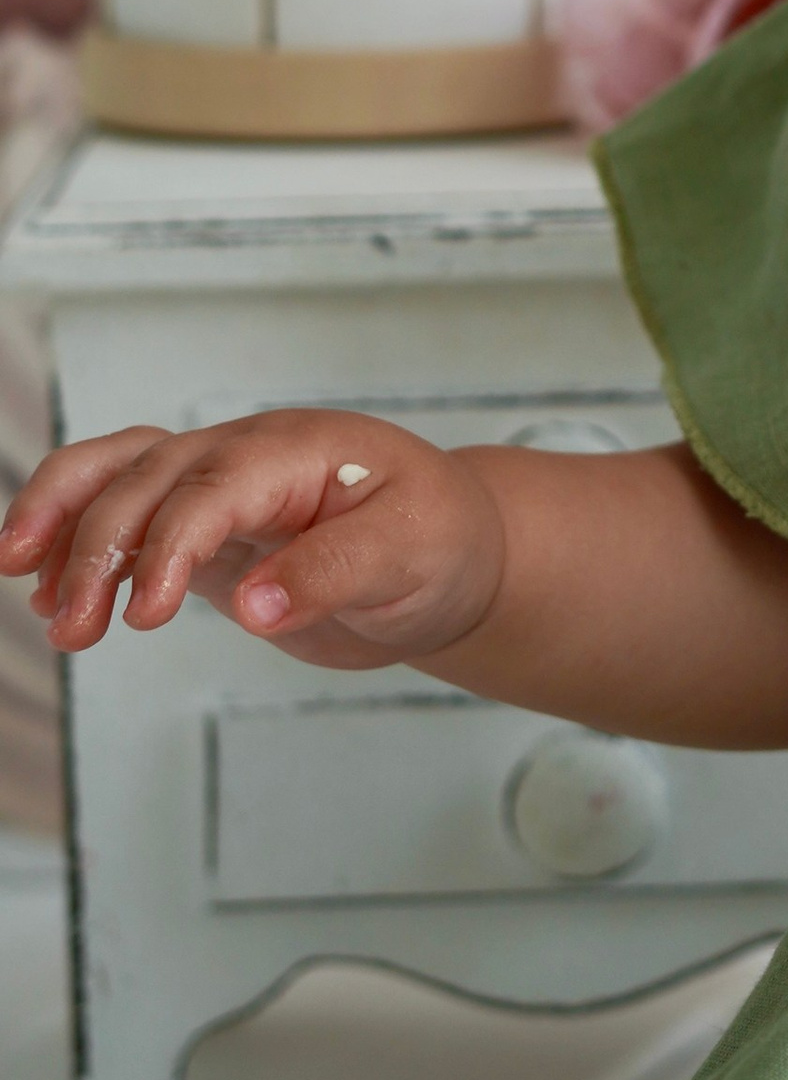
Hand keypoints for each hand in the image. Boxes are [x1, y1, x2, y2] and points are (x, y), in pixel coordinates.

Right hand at [0, 411, 506, 671]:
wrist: (454, 552)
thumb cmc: (441, 539)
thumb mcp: (412, 553)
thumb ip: (335, 571)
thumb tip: (255, 605)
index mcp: (298, 449)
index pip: (211, 485)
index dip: (169, 544)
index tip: (145, 614)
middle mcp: (248, 455)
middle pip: (148, 478)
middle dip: (98, 548)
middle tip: (74, 630)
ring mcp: (222, 485)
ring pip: (118, 472)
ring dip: (66, 527)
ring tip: (37, 599)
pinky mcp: (208, 526)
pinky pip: (128, 511)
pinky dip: (79, 540)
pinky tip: (50, 594)